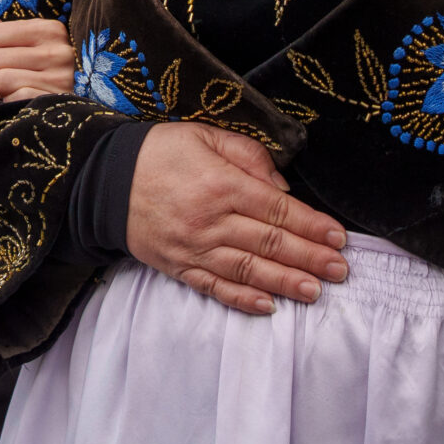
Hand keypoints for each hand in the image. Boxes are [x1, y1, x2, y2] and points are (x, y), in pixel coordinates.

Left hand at [0, 10, 73, 100]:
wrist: (69, 111)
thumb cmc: (38, 72)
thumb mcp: (20, 44)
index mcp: (49, 29)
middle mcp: (58, 50)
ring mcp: (60, 77)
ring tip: (9, 92)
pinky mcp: (54, 101)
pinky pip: (12, 97)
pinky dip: (10, 103)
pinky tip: (21, 103)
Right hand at [126, 122, 348, 315]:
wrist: (103, 180)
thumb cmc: (161, 153)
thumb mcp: (206, 136)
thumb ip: (250, 156)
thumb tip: (282, 189)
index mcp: (221, 185)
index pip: (277, 210)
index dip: (311, 226)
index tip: (337, 237)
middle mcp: (210, 221)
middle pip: (269, 243)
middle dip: (309, 259)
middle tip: (340, 271)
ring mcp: (193, 248)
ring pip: (247, 270)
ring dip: (284, 283)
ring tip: (315, 292)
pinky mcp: (178, 267)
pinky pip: (214, 287)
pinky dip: (242, 300)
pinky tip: (268, 307)